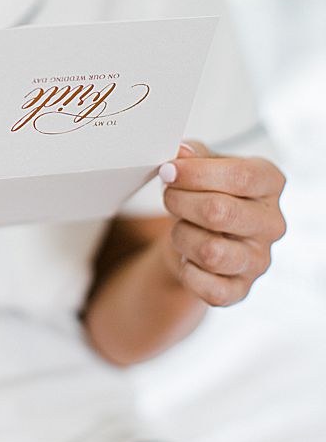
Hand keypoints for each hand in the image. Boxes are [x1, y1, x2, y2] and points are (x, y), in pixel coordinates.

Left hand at [158, 141, 287, 306]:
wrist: (195, 236)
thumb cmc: (202, 194)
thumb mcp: (199, 166)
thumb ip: (192, 155)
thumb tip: (182, 153)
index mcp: (269, 184)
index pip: (241, 176)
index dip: (196, 174)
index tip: (169, 171)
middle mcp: (272, 223)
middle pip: (219, 212)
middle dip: (180, 202)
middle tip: (169, 197)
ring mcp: (260, 259)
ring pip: (211, 251)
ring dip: (181, 236)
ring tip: (180, 228)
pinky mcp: (241, 289)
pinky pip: (210, 288)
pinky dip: (188, 272)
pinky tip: (186, 259)